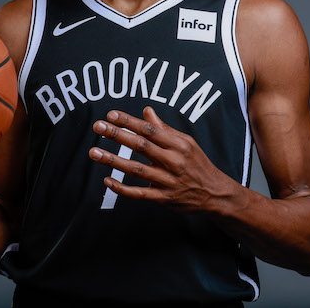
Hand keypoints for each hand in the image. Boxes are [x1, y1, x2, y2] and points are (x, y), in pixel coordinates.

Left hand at [89, 107, 238, 212]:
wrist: (215, 193)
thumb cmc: (197, 164)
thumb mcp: (186, 142)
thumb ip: (164, 129)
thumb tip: (147, 111)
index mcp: (178, 144)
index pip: (150, 129)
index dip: (129, 121)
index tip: (111, 115)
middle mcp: (173, 161)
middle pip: (141, 146)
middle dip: (117, 135)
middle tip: (98, 127)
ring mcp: (168, 181)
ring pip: (136, 169)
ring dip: (113, 160)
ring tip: (94, 153)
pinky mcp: (164, 198)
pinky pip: (140, 193)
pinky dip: (123, 188)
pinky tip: (107, 181)